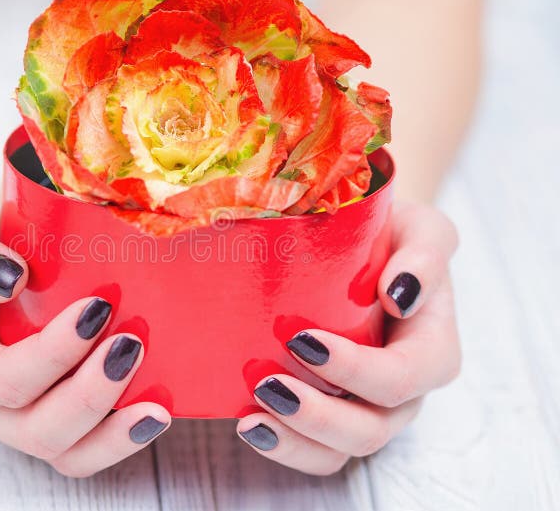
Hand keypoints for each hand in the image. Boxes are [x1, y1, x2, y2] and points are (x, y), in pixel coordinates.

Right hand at [0, 204, 170, 476]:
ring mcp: (20, 417)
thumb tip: (9, 278)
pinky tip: (156, 414)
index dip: (53, 354)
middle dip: (90, 394)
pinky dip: (122, 438)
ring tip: (155, 406)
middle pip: (37, 429)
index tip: (97, 308)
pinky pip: (88, 448)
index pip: (2, 379)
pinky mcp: (57, 416)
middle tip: (130, 345)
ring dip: (113, 433)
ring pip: (67, 453)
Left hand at [237, 202, 459, 474]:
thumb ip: (427, 252)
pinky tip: (250, 424)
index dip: (356, 369)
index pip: (402, 376)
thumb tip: (400, 293)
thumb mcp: (420, 229)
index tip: (302, 339)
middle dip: (318, 414)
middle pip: (370, 428)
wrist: (359, 242)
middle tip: (267, 385)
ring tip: (251, 419)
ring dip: (294, 439)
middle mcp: (403, 391)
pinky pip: (315, 451)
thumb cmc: (390, 236)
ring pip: (339, 451)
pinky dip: (283, 445)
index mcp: (431, 349)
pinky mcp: (332, 414)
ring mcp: (366, 409)